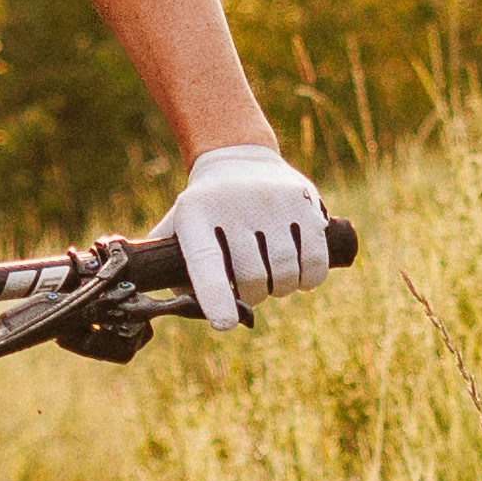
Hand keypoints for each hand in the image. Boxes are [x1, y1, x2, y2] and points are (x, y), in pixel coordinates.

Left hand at [162, 143, 337, 328]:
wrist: (238, 156)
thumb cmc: (205, 209)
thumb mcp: (177, 225)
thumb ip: (166, 266)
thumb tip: (167, 306)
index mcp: (195, 213)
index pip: (206, 262)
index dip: (216, 297)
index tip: (225, 324)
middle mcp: (233, 204)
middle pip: (252, 274)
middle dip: (254, 295)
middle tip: (252, 291)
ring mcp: (271, 201)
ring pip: (285, 270)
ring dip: (282, 289)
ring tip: (275, 283)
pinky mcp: (303, 200)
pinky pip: (315, 257)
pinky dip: (310, 278)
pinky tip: (302, 279)